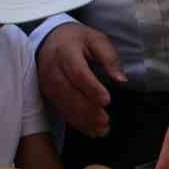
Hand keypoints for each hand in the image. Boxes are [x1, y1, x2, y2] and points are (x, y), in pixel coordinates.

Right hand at [36, 22, 125, 137]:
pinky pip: (61, 110)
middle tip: (105, 121)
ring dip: (82, 120)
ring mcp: (48, 83)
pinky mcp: (48, 93)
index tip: (107, 100)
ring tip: (101, 130)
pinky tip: (90, 130)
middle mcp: (53, 69)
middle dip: (88, 109)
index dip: (92, 88)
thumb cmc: (77, 40)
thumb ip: (109, 58)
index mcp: (66, 52)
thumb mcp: (96, 39)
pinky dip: (76, 122)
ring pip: (64, 105)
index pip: (78, 73)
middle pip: (69, 93)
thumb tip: (120, 79)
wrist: (51, 39)